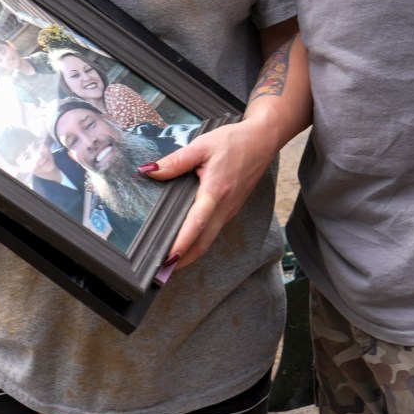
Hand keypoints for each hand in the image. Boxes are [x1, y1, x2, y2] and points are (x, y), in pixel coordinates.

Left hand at [144, 119, 278, 269]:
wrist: (263, 140)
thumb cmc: (234, 141)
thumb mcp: (201, 146)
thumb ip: (175, 161)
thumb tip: (150, 171)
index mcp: (215, 191)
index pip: (196, 224)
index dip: (181, 244)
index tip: (167, 259)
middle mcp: (225, 207)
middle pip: (203, 243)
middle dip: (183, 261)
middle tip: (161, 272)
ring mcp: (230, 210)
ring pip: (209, 240)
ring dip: (191, 254)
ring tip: (170, 263)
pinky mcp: (231, 209)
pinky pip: (214, 231)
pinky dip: (199, 242)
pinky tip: (187, 242)